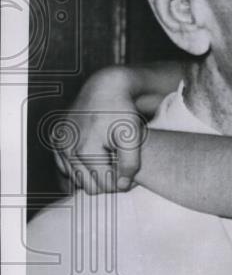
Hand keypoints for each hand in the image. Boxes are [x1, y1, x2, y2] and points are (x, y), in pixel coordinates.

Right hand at [52, 67, 147, 194]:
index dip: (122, 184)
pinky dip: (81, 167)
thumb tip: (122, 186)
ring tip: (111, 160)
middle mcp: (67, 148)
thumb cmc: (122, 111)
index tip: (132, 174)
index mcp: (85, 149)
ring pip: (77, 179)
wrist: (106, 88)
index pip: (104, 186)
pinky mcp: (56, 139)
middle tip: (122, 168)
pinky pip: (66, 167)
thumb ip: (130, 163)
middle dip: (108, 181)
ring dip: (94, 174)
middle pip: (89, 186)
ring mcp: (59, 144)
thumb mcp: (132, 136)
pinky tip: (96, 158)